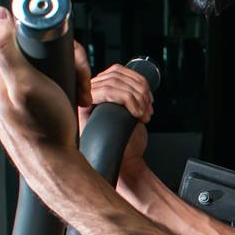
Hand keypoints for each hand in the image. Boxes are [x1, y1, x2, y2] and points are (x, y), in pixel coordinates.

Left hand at [0, 8, 78, 179]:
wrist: (55, 160)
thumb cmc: (44, 130)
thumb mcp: (24, 85)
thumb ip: (4, 49)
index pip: (23, 30)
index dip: (52, 43)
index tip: (67, 64)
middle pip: (36, 43)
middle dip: (65, 59)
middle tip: (76, 81)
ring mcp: (7, 80)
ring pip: (45, 57)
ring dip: (68, 70)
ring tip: (75, 90)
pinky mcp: (21, 90)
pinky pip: (47, 71)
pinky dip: (64, 78)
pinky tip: (68, 92)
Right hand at [76, 47, 153, 172]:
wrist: (125, 164)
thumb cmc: (129, 142)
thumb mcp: (133, 112)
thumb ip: (133, 94)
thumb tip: (142, 81)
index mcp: (100, 91)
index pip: (117, 70)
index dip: (138, 79)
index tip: (150, 98)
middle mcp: (89, 94)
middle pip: (116, 74)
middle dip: (140, 90)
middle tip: (149, 109)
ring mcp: (84, 101)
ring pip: (113, 82)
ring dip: (137, 97)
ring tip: (144, 114)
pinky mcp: (84, 111)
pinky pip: (108, 92)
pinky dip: (129, 100)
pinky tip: (136, 115)